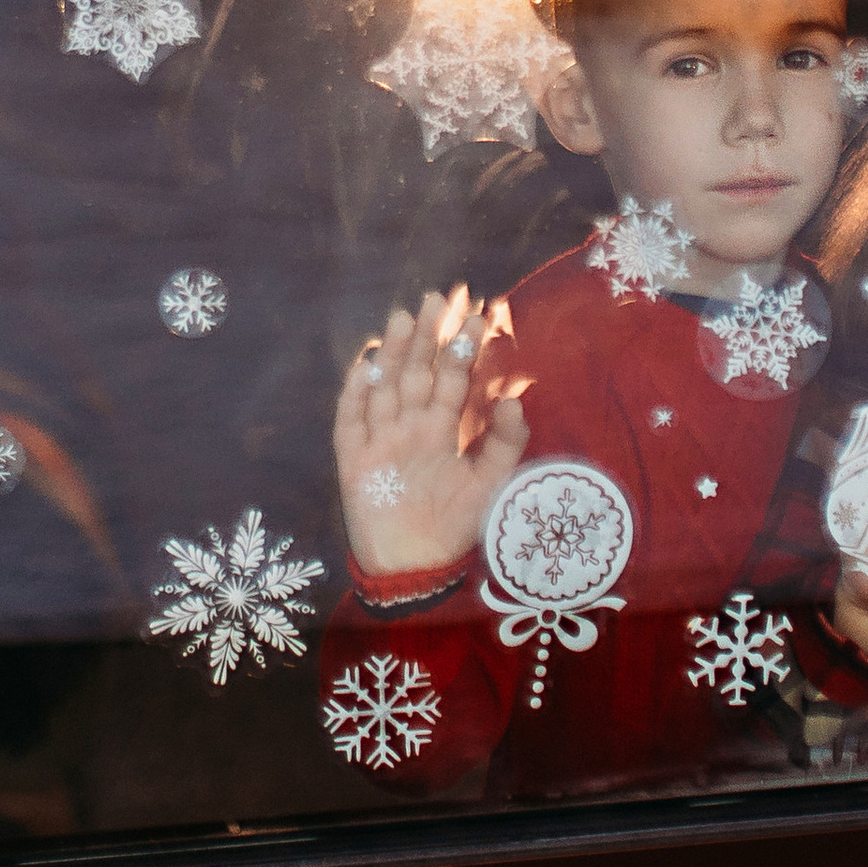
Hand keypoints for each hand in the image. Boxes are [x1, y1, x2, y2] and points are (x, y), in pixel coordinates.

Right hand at [333, 287, 528, 577]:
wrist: (413, 570)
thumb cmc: (453, 528)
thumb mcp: (490, 486)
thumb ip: (504, 444)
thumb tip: (516, 399)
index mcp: (442, 430)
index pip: (453, 379)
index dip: (462, 348)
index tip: (477, 313)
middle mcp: (410, 428)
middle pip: (417, 373)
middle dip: (427, 336)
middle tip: (437, 296)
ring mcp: (380, 440)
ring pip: (386, 387)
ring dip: (394, 354)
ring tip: (403, 317)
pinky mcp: (354, 460)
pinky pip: (351, 421)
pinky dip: (355, 394)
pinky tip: (364, 364)